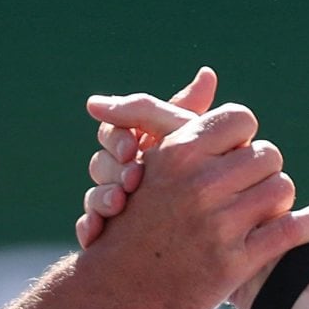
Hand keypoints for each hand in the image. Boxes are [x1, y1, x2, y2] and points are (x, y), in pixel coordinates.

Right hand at [70, 88, 308, 308]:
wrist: (116, 288)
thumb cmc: (136, 216)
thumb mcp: (151, 160)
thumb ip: (180, 113)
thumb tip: (209, 73)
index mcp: (178, 152)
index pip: (241, 119)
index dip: (241, 137)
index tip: (233, 155)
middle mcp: (198, 185)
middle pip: (267, 153)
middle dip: (260, 170)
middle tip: (246, 188)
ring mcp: (217, 225)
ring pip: (282, 188)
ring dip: (276, 198)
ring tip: (259, 210)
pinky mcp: (233, 262)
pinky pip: (290, 230)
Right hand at [75, 66, 214, 247]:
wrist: (220, 235)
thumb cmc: (212, 178)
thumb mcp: (198, 146)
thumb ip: (196, 112)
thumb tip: (208, 73)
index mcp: (139, 143)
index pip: (113, 130)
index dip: (117, 137)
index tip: (132, 149)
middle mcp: (125, 171)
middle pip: (100, 162)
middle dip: (112, 169)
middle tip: (131, 179)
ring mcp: (116, 202)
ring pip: (93, 195)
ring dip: (100, 198)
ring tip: (117, 206)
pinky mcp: (112, 233)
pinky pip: (90, 227)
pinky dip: (89, 227)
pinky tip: (95, 233)